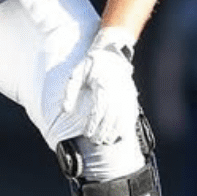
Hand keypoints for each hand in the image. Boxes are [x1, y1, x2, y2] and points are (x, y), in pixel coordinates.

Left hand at [59, 27, 140, 145]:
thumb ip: (70, 91)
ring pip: (123, 118)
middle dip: (103, 131)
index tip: (88, 134)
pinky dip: (126, 126)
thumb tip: (65, 110)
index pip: (99, 110)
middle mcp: (117, 92)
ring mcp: (126, 95)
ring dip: (115, 132)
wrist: (112, 54)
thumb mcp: (77, 73)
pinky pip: (131, 114)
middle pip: (111, 117)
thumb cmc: (91, 64)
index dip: (94, 124)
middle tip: (95, 141)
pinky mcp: (131, 97)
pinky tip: (120, 135)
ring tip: (106, 141)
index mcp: (103, 86)